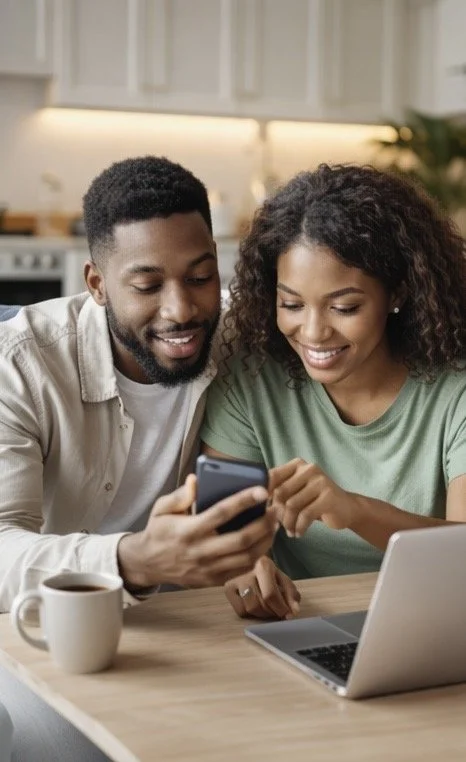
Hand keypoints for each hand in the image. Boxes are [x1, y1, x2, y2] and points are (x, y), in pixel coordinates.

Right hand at [118, 474, 276, 588]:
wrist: (148, 563)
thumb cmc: (158, 531)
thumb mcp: (161, 508)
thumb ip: (180, 495)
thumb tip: (197, 480)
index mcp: (187, 530)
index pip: (220, 513)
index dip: (243, 501)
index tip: (262, 491)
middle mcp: (199, 552)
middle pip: (240, 540)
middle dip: (263, 524)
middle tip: (276, 510)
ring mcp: (207, 569)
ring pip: (246, 558)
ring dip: (265, 541)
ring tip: (274, 525)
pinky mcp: (213, 580)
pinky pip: (242, 570)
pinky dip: (257, 556)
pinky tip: (263, 542)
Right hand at [224, 556, 300, 619]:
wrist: (252, 567)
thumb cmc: (271, 576)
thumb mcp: (284, 581)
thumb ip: (291, 596)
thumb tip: (293, 612)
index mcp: (264, 565)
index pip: (270, 594)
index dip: (280, 608)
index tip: (287, 614)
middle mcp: (247, 571)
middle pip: (261, 603)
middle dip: (272, 612)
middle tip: (277, 611)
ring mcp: (235, 580)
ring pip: (250, 608)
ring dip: (261, 613)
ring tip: (267, 608)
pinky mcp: (228, 588)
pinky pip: (240, 610)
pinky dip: (249, 613)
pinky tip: (254, 605)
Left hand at [269, 458, 358, 536]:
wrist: (347, 508)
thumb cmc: (315, 501)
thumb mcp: (297, 491)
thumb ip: (280, 491)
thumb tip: (256, 502)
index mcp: (298, 465)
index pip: (272, 476)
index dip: (264, 494)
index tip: (264, 509)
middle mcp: (309, 469)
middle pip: (281, 492)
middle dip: (277, 512)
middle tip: (279, 524)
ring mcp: (320, 481)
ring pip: (292, 505)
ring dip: (288, 523)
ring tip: (289, 530)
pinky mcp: (329, 497)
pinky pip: (305, 515)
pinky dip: (299, 527)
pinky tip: (298, 533)